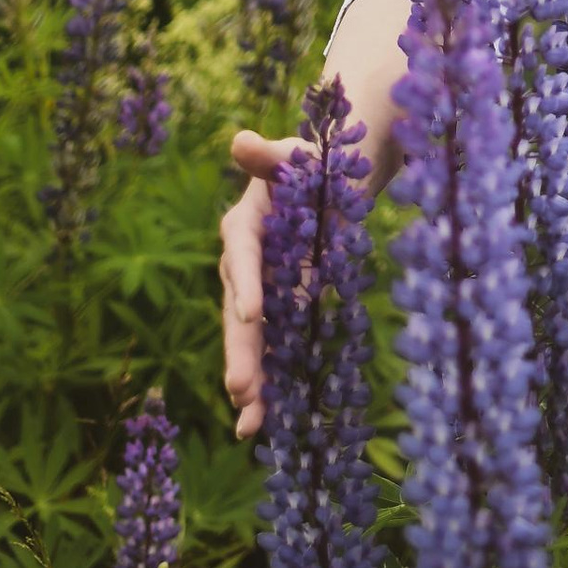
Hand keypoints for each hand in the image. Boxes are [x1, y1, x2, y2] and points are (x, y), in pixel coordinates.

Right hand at [219, 132, 302, 438]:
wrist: (329, 181)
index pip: (242, 256)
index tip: (252, 315)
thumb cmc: (310, 163)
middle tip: (241, 390)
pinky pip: (274, 353)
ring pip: (251, 345)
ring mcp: (260, 297)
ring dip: (252, 384)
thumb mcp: (295, 154)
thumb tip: (240, 141)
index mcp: (243, 228)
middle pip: (238, 314)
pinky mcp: (281, 316)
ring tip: (250, 426)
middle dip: (241, 353)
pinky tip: (266, 425)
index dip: (246, 285)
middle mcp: (243, 269)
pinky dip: (271, 387)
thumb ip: (270, 154)